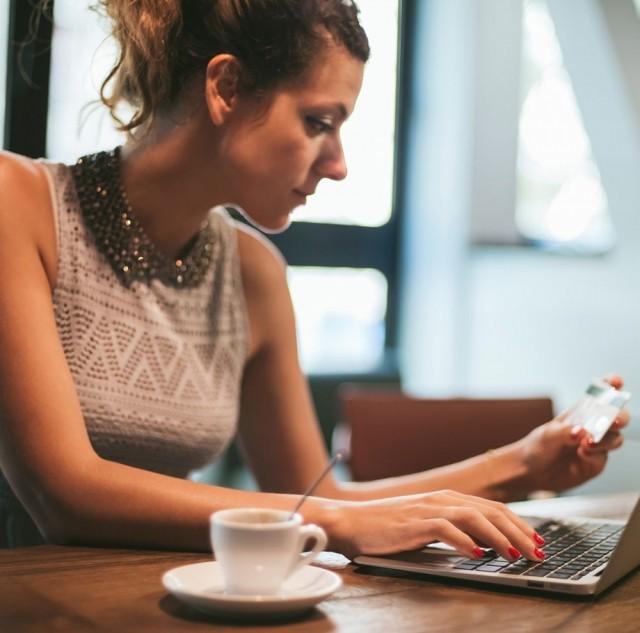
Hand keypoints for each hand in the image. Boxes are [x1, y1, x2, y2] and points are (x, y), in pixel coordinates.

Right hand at [327, 489, 545, 561]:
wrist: (351, 521)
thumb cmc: (388, 526)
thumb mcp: (426, 524)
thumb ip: (453, 528)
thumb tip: (485, 544)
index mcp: (447, 498)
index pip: (492, 507)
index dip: (519, 523)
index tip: (538, 541)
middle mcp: (442, 499)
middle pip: (490, 511)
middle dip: (520, 532)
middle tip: (539, 553)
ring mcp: (428, 509)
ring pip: (474, 517)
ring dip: (500, 536)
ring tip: (517, 554)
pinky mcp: (414, 523)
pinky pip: (445, 529)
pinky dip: (465, 542)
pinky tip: (478, 555)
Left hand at [517, 374, 629, 491]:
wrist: (533, 472)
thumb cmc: (539, 446)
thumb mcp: (547, 435)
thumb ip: (565, 432)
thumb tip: (582, 432)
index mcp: (581, 411)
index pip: (601, 395)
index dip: (611, 385)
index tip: (616, 381)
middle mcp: (593, 426)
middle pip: (618, 417)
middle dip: (620, 417)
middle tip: (613, 421)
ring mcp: (598, 444)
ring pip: (615, 438)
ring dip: (606, 440)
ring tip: (587, 443)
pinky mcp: (597, 461)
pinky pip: (604, 457)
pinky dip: (595, 455)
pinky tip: (581, 454)